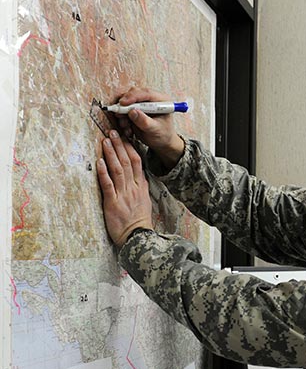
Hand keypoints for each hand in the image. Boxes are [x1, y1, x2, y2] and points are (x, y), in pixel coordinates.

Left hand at [97, 130, 153, 246]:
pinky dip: (103, 173)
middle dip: (120, 145)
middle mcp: (133, 188)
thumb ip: (139, 187)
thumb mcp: (144, 201)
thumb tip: (136, 176)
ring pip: (118, 170)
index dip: (130, 148)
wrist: (138, 237)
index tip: (124, 136)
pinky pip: (108, 185)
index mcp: (141, 186)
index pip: (137, 162)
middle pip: (127, 162)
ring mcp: (123, 195)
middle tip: (113, 131)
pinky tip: (99, 162)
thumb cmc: (139, 221)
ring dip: (111, 154)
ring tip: (106, 140)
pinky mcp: (113, 203)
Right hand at [109, 86, 183, 168]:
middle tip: (119, 115)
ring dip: (121, 113)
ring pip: (126, 101)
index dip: (133, 96)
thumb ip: (144, 121)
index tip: (123, 103)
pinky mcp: (134, 109)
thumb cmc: (163, 135)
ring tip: (125, 125)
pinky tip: (127, 128)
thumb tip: (132, 111)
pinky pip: (123, 109)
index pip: (146, 93)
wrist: (161, 142)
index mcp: (161, 100)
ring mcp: (142, 103)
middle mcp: (151, 99)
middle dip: (124, 104)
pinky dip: (121, 118)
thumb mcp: (155, 130)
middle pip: (133, 93)